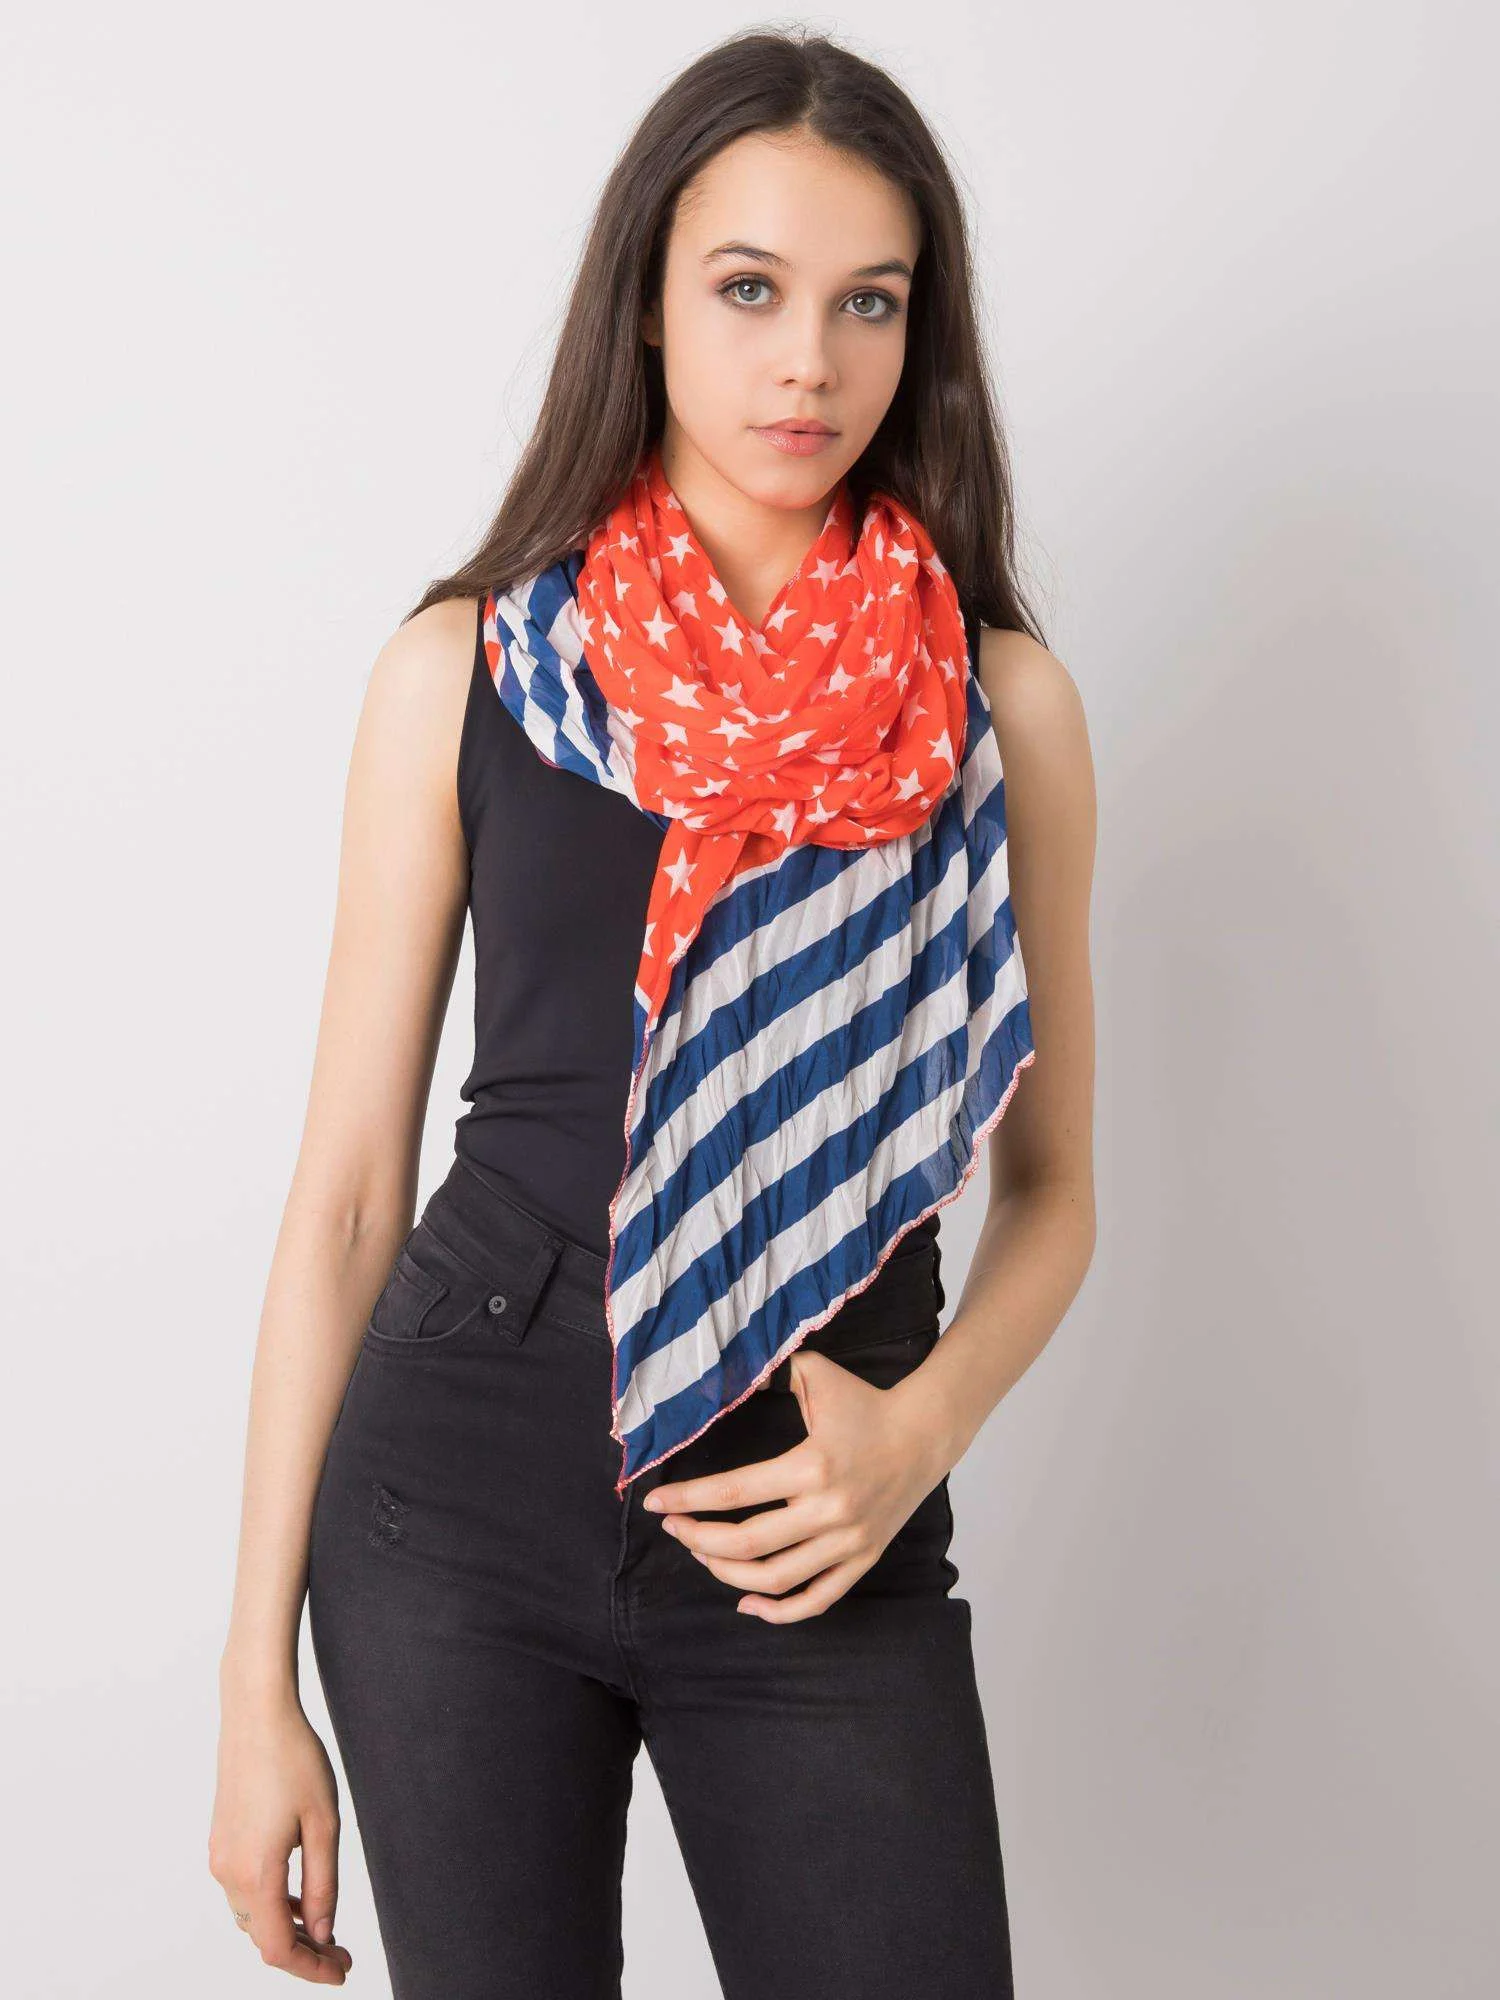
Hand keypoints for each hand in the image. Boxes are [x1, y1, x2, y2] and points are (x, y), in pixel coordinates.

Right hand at [209, 1682, 354, 1982]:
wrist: (257, 1712)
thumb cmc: (294, 1759)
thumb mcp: (324, 1824)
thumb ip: (324, 1886)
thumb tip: (323, 1933)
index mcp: (255, 1874)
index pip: (278, 1948)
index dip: (311, 1969)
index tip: (342, 1970)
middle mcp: (228, 1872)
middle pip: (263, 1937)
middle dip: (303, 1951)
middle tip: (341, 1953)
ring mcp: (220, 1856)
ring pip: (252, 1916)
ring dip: (285, 1928)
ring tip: (324, 1927)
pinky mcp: (221, 1839)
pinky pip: (244, 1890)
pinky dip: (271, 1903)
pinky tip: (299, 1895)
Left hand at [643, 1345, 949, 1621]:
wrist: (926, 1432)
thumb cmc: (864, 1402)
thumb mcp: (816, 1374)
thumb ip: (768, 1371)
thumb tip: (720, 1371)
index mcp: (812, 1466)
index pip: (734, 1492)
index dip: (688, 1500)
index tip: (655, 1503)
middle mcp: (829, 1510)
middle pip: (747, 1544)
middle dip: (698, 1539)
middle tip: (674, 1527)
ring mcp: (848, 1541)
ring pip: (775, 1578)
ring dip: (727, 1573)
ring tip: (701, 1553)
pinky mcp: (862, 1559)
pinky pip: (817, 1600)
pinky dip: (779, 1611)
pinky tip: (746, 1601)